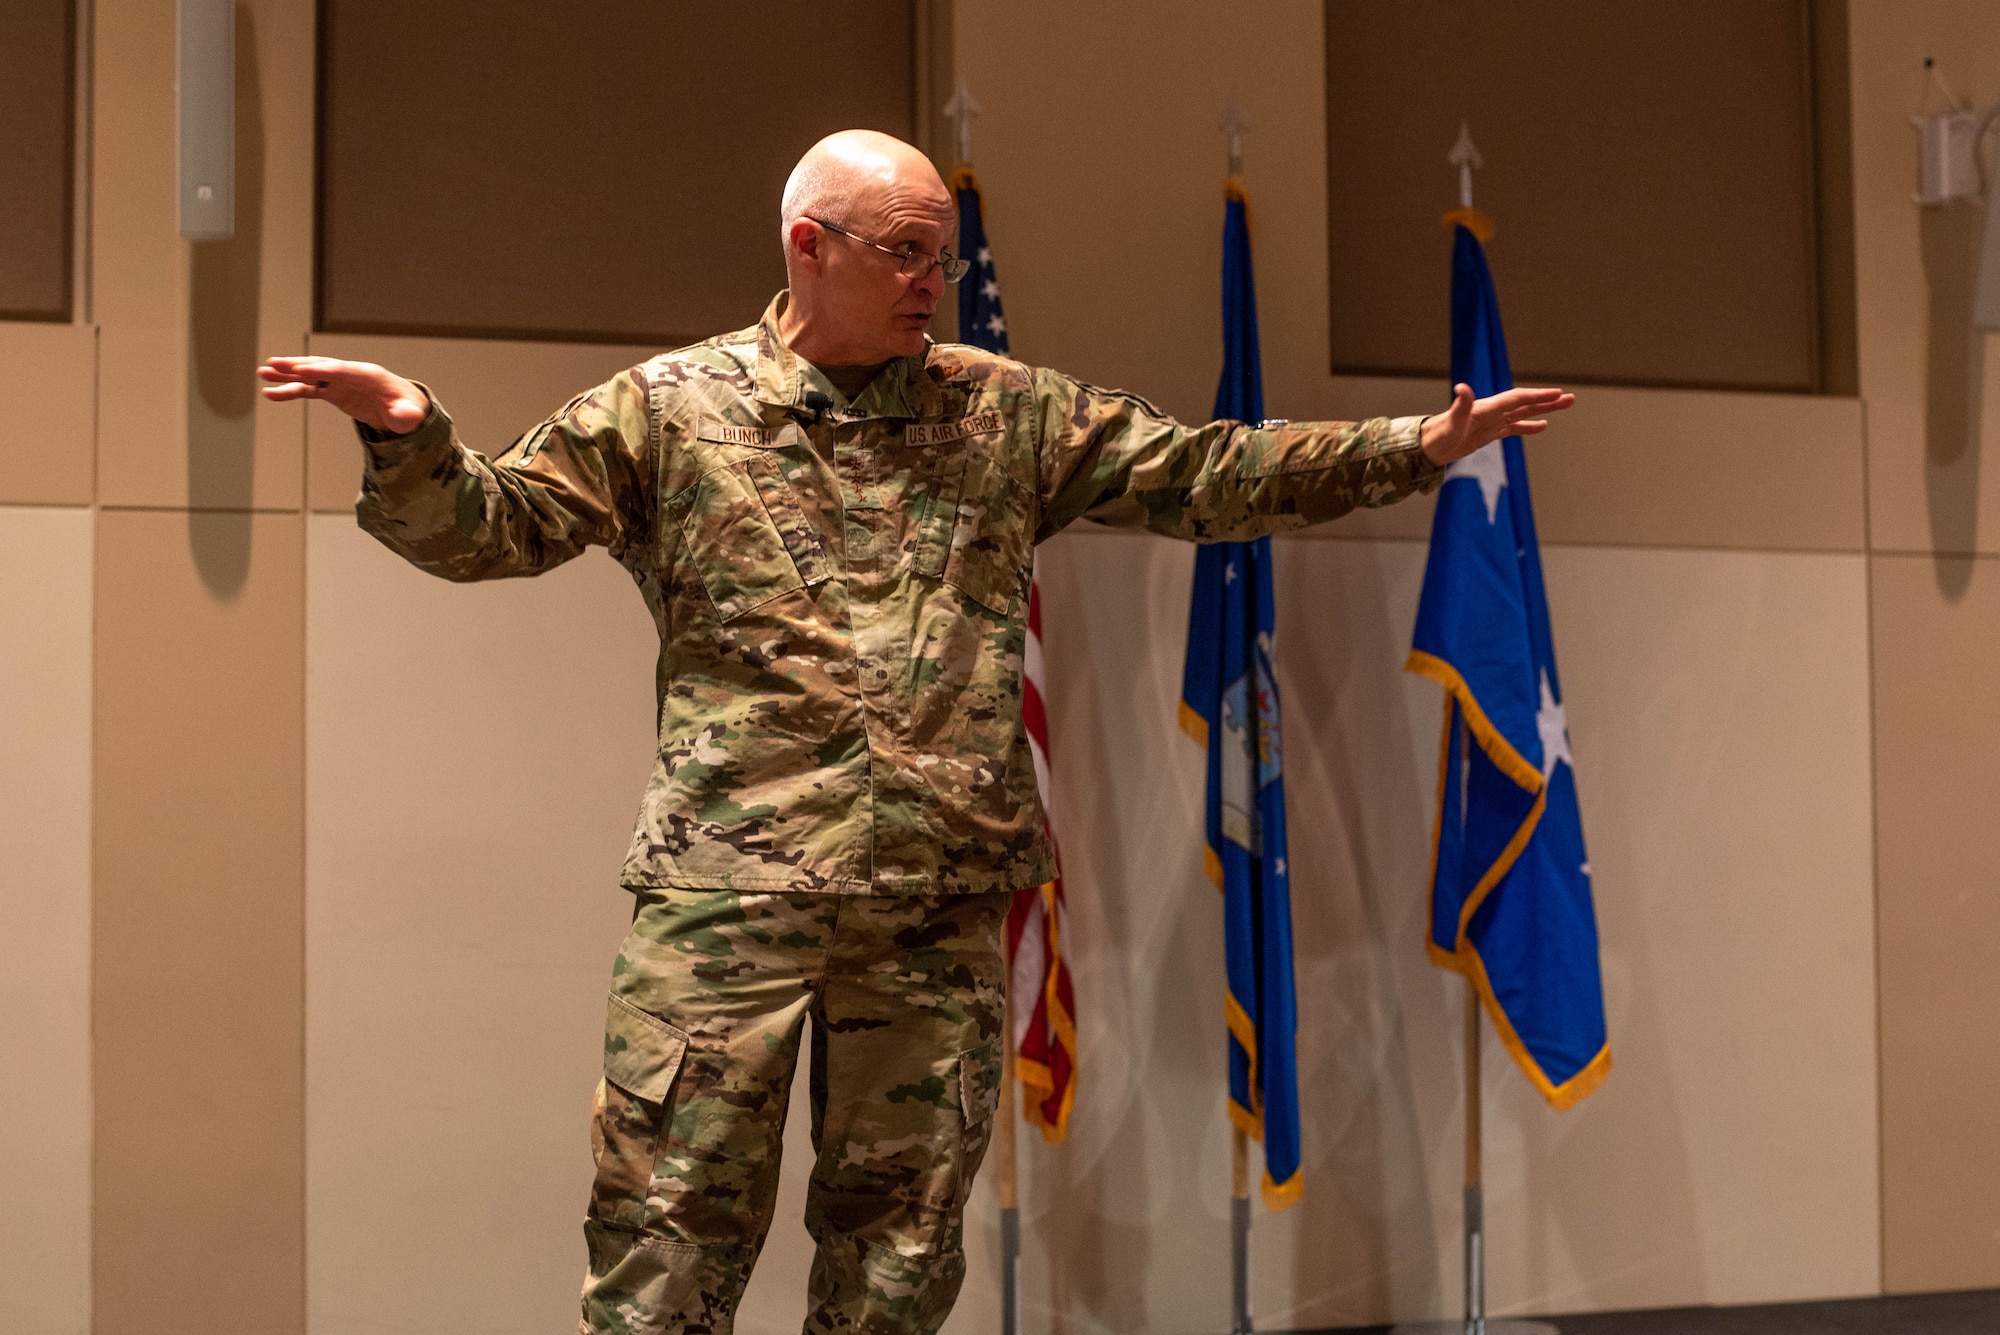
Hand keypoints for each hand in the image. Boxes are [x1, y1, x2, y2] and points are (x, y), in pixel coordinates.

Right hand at [257, 356, 428, 435]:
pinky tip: (271, 393)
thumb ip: (407, 415)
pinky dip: (290, 390)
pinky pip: (308, 389)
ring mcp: (340, 382)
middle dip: (298, 365)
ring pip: (310, 375)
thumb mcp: (410, 414)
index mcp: (369, 375)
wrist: (403, 406)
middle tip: (274, 364)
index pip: (342, 371)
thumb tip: (407, 417)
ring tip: (263, 373)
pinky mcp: (333, 391)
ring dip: (287, 375)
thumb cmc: (407, 407)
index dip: (322, 371)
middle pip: (321, 366)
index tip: (301, 371)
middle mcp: (351, 374)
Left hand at [1419, 383, 1573, 465]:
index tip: (1556, 392)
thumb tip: (1462, 387)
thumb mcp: (1451, 421)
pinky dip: (1528, 426)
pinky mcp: (1489, 432)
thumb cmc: (1439, 435)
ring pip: (1523, 413)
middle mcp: (1492, 411)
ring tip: (1564, 405)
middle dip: (1548, 400)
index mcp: (1487, 407)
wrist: (1427, 446)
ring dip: (1544, 409)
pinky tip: (1542, 425)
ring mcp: (1492, 422)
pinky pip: (1514, 428)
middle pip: (1525, 403)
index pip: (1517, 399)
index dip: (1537, 395)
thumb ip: (1460, 405)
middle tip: (1570, 397)